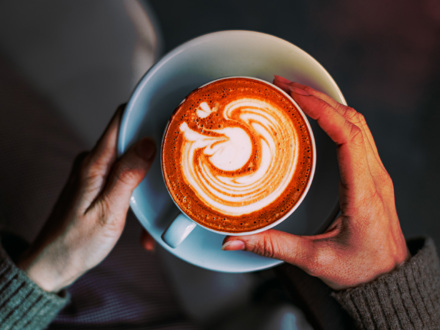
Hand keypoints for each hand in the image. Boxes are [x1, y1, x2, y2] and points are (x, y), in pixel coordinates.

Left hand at [17, 106, 155, 291]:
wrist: (53, 263)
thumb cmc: (76, 243)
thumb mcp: (109, 212)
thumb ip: (127, 176)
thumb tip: (147, 143)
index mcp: (94, 164)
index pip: (120, 120)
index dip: (144, 113)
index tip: (168, 116)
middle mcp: (92, 162)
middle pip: (128, 138)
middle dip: (153, 149)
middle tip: (172, 166)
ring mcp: (94, 172)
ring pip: (129, 159)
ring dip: (146, 175)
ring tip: (155, 202)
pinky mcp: (96, 183)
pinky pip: (122, 175)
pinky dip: (136, 189)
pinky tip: (141, 211)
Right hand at [222, 76, 408, 289]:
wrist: (391, 280)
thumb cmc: (361, 270)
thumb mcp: (314, 260)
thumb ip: (272, 246)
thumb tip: (233, 240)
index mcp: (363, 193)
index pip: (348, 137)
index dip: (323, 110)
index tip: (295, 95)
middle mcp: (375, 177)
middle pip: (352, 121)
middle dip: (317, 97)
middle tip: (284, 85)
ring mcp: (377, 174)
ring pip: (358, 123)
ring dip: (328, 103)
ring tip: (297, 92)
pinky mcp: (372, 175)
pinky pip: (358, 134)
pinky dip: (337, 116)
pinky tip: (317, 114)